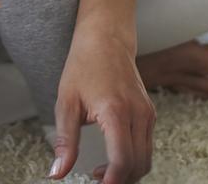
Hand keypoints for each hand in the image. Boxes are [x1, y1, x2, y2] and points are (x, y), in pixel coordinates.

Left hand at [50, 29, 154, 183]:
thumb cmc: (84, 65)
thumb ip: (65, 140)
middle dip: (120, 180)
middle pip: (138, 165)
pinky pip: (147, 145)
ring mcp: (147, 113)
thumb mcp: (67, 102)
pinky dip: (134, 157)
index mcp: (116, 112)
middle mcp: (138, 114)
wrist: (104, 38)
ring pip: (146, 158)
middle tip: (95, 180)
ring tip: (103, 172)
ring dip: (129, 172)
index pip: (122, 161)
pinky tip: (114, 155)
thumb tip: (58, 172)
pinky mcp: (150, 112)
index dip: (111, 181)